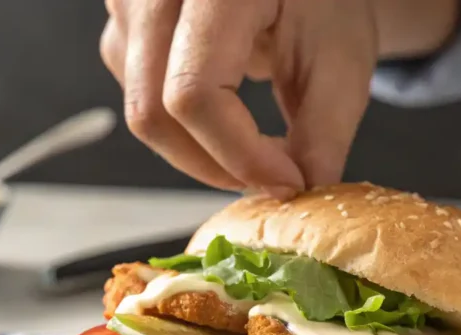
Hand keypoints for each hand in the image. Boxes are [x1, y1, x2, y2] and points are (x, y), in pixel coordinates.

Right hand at [100, 0, 378, 197]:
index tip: (286, 181)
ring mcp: (127, 4)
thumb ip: (322, 131)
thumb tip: (304, 190)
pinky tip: (224, 116)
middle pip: (152, 113)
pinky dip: (182, 126)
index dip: (238, 153)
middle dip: (213, 164)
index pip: (193, 92)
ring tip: (252, 143)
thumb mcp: (338, 55)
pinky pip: (137, 97)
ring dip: (196, 149)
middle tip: (267, 177)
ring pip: (141, 112)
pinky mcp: (122, 24)